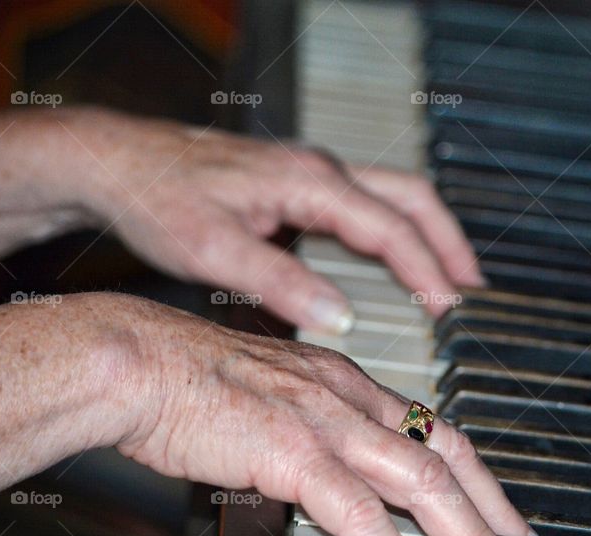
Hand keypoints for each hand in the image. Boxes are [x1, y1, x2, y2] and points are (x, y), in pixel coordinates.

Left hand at [62, 108, 482, 330]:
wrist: (118, 163)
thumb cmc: (158, 196)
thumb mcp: (214, 250)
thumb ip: (282, 284)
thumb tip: (340, 317)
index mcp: (309, 182)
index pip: (389, 228)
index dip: (425, 270)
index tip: (450, 307)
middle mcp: (318, 171)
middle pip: (411, 199)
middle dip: (448, 243)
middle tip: (472, 289)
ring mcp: (310, 175)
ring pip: (394, 196)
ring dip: (427, 234)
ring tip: (449, 278)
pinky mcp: (296, 185)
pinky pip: (367, 203)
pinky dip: (395, 232)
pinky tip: (392, 261)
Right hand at [110, 294, 531, 535]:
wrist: (134, 359)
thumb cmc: (186, 379)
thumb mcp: (269, 394)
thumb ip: (307, 425)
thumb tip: (326, 468)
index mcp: (344, 381)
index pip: (430, 426)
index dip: (471, 471)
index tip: (494, 505)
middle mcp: (348, 395)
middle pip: (444, 452)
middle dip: (491, 504)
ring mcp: (325, 421)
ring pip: (420, 481)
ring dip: (465, 534)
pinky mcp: (293, 452)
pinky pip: (360, 514)